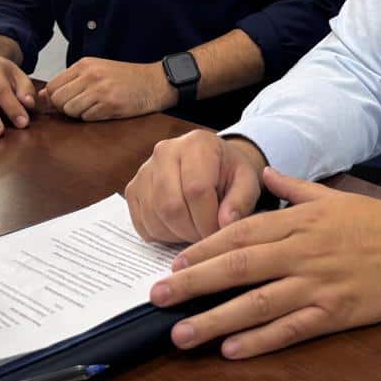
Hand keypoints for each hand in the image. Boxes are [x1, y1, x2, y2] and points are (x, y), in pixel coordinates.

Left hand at [40, 57, 175, 120]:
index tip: (66, 102)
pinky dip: (93, 118)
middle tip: (81, 107)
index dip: (55, 99)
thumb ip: (71, 81)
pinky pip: (87, 118)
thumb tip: (42, 96)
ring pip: (70, 111)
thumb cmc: (127, 78)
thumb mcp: (97, 70)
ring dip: (79, 114)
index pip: (52, 87)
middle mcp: (90, 75)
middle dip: (65, 108)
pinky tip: (106, 110)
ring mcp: (100, 90)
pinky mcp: (110, 105)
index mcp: (85, 65)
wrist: (156, 82)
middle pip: (58, 100)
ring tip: (95, 108)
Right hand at [125, 130, 265, 242]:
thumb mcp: (247, 181)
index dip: (208, 220)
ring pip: (155, 218)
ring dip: (177, 234)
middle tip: (206, 236)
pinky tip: (179, 226)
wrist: (212, 164)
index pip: (196, 190)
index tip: (219, 233)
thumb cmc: (230, 173)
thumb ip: (241, 201)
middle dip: (191, 231)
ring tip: (196, 228)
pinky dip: (162, 234)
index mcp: (197, 143)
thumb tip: (225, 223)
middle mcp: (165, 151)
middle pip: (171, 206)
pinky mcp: (132, 189)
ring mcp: (144, 170)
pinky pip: (142, 224)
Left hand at [148, 167, 380, 359]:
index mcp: (299, 221)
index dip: (204, 249)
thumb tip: (268, 171)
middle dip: (193, 283)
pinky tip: (232, 349)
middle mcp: (301, 251)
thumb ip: (295, 186)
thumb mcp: (333, 196)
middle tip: (158, 297)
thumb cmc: (375, 223)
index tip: (175, 264)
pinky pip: (290, 328)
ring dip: (215, 319)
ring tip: (181, 333)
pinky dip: (260, 340)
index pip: (240, 233)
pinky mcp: (333, 312)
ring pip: (256, 303)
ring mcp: (316, 283)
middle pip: (238, 267)